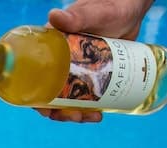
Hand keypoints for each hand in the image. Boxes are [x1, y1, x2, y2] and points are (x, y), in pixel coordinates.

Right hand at [36, 0, 154, 122]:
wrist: (132, 8)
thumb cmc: (111, 5)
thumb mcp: (94, 13)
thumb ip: (76, 16)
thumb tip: (53, 16)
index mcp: (51, 47)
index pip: (34, 77)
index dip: (37, 99)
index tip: (48, 111)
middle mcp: (59, 60)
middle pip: (51, 94)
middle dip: (60, 112)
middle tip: (77, 116)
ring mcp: (76, 69)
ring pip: (69, 98)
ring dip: (76, 114)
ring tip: (94, 117)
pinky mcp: (91, 74)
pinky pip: (85, 96)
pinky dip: (90, 108)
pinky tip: (99, 113)